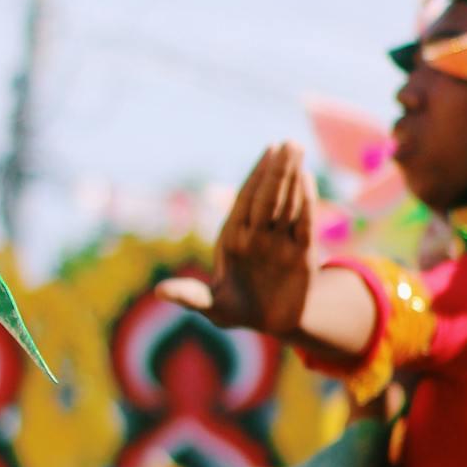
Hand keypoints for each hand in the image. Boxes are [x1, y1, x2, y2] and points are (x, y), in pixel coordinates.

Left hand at [160, 143, 315, 336]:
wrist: (271, 323)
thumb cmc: (235, 309)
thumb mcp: (211, 307)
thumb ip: (189, 296)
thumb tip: (159, 292)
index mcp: (234, 237)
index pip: (247, 200)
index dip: (257, 176)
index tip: (268, 151)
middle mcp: (258, 234)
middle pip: (269, 197)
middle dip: (278, 171)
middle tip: (289, 142)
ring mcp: (281, 241)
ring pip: (287, 205)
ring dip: (293, 178)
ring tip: (298, 150)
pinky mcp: (302, 253)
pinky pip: (304, 224)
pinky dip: (306, 204)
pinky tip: (307, 180)